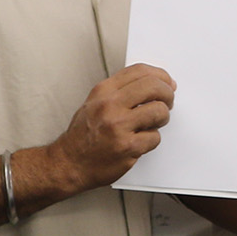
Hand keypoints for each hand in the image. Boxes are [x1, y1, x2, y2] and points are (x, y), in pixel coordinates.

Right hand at [49, 64, 174, 192]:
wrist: (68, 163)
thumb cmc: (84, 134)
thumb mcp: (95, 103)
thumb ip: (121, 91)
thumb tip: (156, 83)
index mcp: (103, 91)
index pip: (140, 71)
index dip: (161, 75)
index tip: (168, 83)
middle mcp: (110, 105)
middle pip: (154, 87)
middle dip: (168, 95)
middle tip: (167, 103)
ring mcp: (118, 126)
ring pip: (159, 111)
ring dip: (162, 119)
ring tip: (152, 124)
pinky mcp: (127, 146)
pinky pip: (155, 137)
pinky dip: (151, 140)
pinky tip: (139, 142)